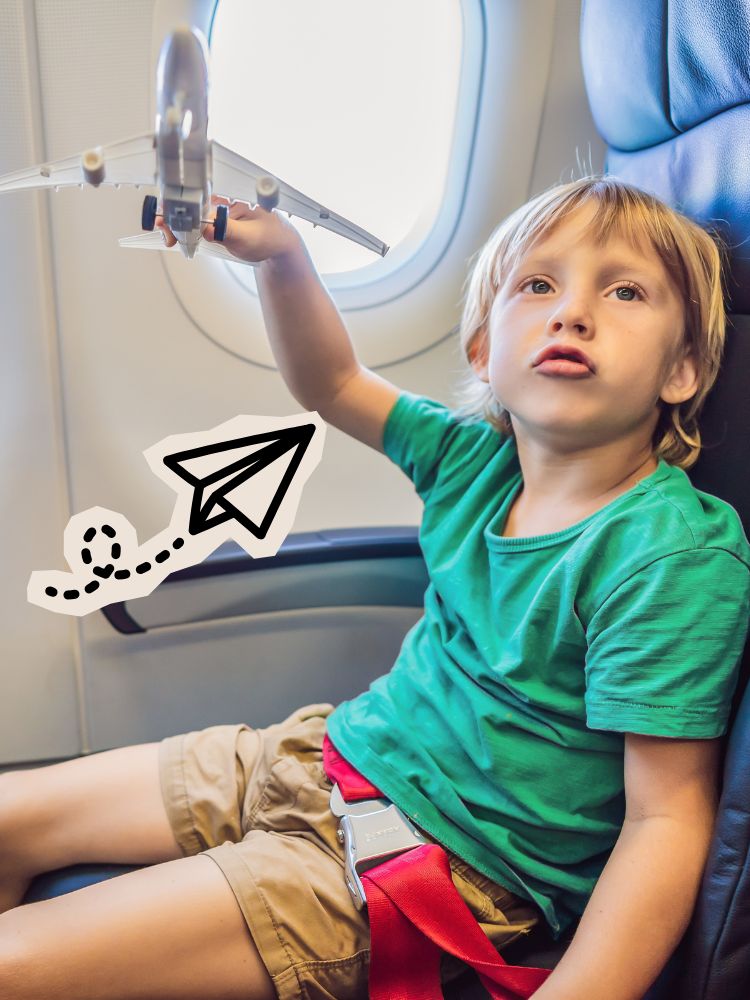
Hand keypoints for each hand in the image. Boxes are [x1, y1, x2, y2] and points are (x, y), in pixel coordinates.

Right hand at [156, 194, 302, 263]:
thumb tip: (206, 227)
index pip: (200, 190)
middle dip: (173, 213)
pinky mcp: (211, 218)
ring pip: (186, 209)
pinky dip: (181, 227)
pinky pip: (191, 219)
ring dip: (174, 222)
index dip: (181, 200)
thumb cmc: (271, 237)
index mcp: (232, 192)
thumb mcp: (250, 237)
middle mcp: (221, 196)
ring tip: (171, 237)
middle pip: (188, 198)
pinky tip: (176, 236)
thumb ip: (227, 231)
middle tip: (167, 230)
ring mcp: (215, 207)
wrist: (277, 246)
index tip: (171, 214)